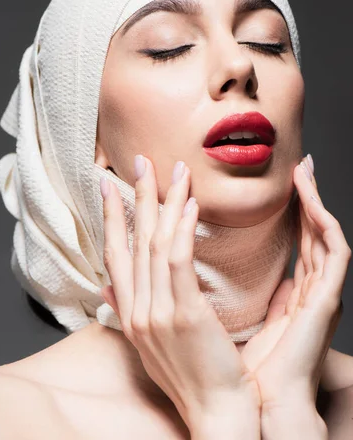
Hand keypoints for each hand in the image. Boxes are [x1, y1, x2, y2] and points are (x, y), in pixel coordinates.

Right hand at [100, 156, 259, 429]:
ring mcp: (157, 311)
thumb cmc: (188, 376)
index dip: (109, 217)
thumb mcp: (146, 345)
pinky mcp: (184, 313)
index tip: (108, 186)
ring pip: (155, 244)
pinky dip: (182, 230)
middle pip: (133, 240)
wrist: (213, 414)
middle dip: (136, 197)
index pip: (113, 255)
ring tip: (176, 171)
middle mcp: (136, 309)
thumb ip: (125, 312)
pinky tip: (190, 205)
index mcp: (127, 314)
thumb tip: (106, 288)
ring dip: (166, 203)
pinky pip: (179, 261)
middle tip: (140, 161)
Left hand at [240, 155, 350, 413]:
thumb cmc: (251, 368)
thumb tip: (234, 277)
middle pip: (314, 233)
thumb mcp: (251, 320)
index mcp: (297, 294)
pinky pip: (334, 253)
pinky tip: (310, 202)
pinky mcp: (326, 301)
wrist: (258, 404)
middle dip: (308, 198)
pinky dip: (324, 225)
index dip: (294, 212)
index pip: (298, 242)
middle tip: (300, 166)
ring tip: (305, 171)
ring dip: (316, 201)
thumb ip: (256, 297)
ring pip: (325, 236)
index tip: (283, 185)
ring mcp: (323, 295)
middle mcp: (313, 291)